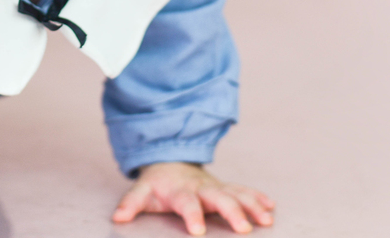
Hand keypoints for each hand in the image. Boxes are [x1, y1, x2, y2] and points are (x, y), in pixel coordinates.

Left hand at [111, 162, 274, 234]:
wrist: (171, 160)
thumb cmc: (158, 183)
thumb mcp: (141, 192)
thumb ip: (131, 204)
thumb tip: (118, 217)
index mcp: (180, 191)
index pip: (186, 203)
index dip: (192, 215)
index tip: (198, 230)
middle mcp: (202, 187)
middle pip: (219, 198)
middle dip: (232, 211)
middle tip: (243, 228)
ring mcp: (216, 186)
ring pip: (237, 193)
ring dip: (252, 205)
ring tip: (266, 219)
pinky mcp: (225, 187)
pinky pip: (244, 190)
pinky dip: (258, 197)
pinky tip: (270, 207)